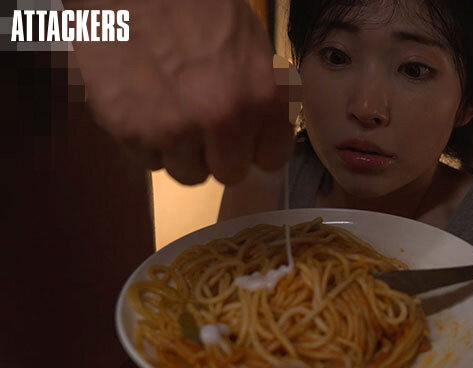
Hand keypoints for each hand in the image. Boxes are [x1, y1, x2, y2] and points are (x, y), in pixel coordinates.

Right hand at [71, 0, 293, 184]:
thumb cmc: (194, 2)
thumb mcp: (250, 42)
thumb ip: (260, 95)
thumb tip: (262, 135)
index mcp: (261, 96)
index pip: (271, 159)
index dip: (256, 147)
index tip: (245, 139)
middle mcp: (221, 118)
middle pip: (228, 173)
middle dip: (218, 153)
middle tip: (202, 124)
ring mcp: (172, 128)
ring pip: (185, 173)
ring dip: (181, 151)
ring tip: (169, 108)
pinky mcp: (127, 128)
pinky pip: (145, 160)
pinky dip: (144, 139)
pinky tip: (142, 103)